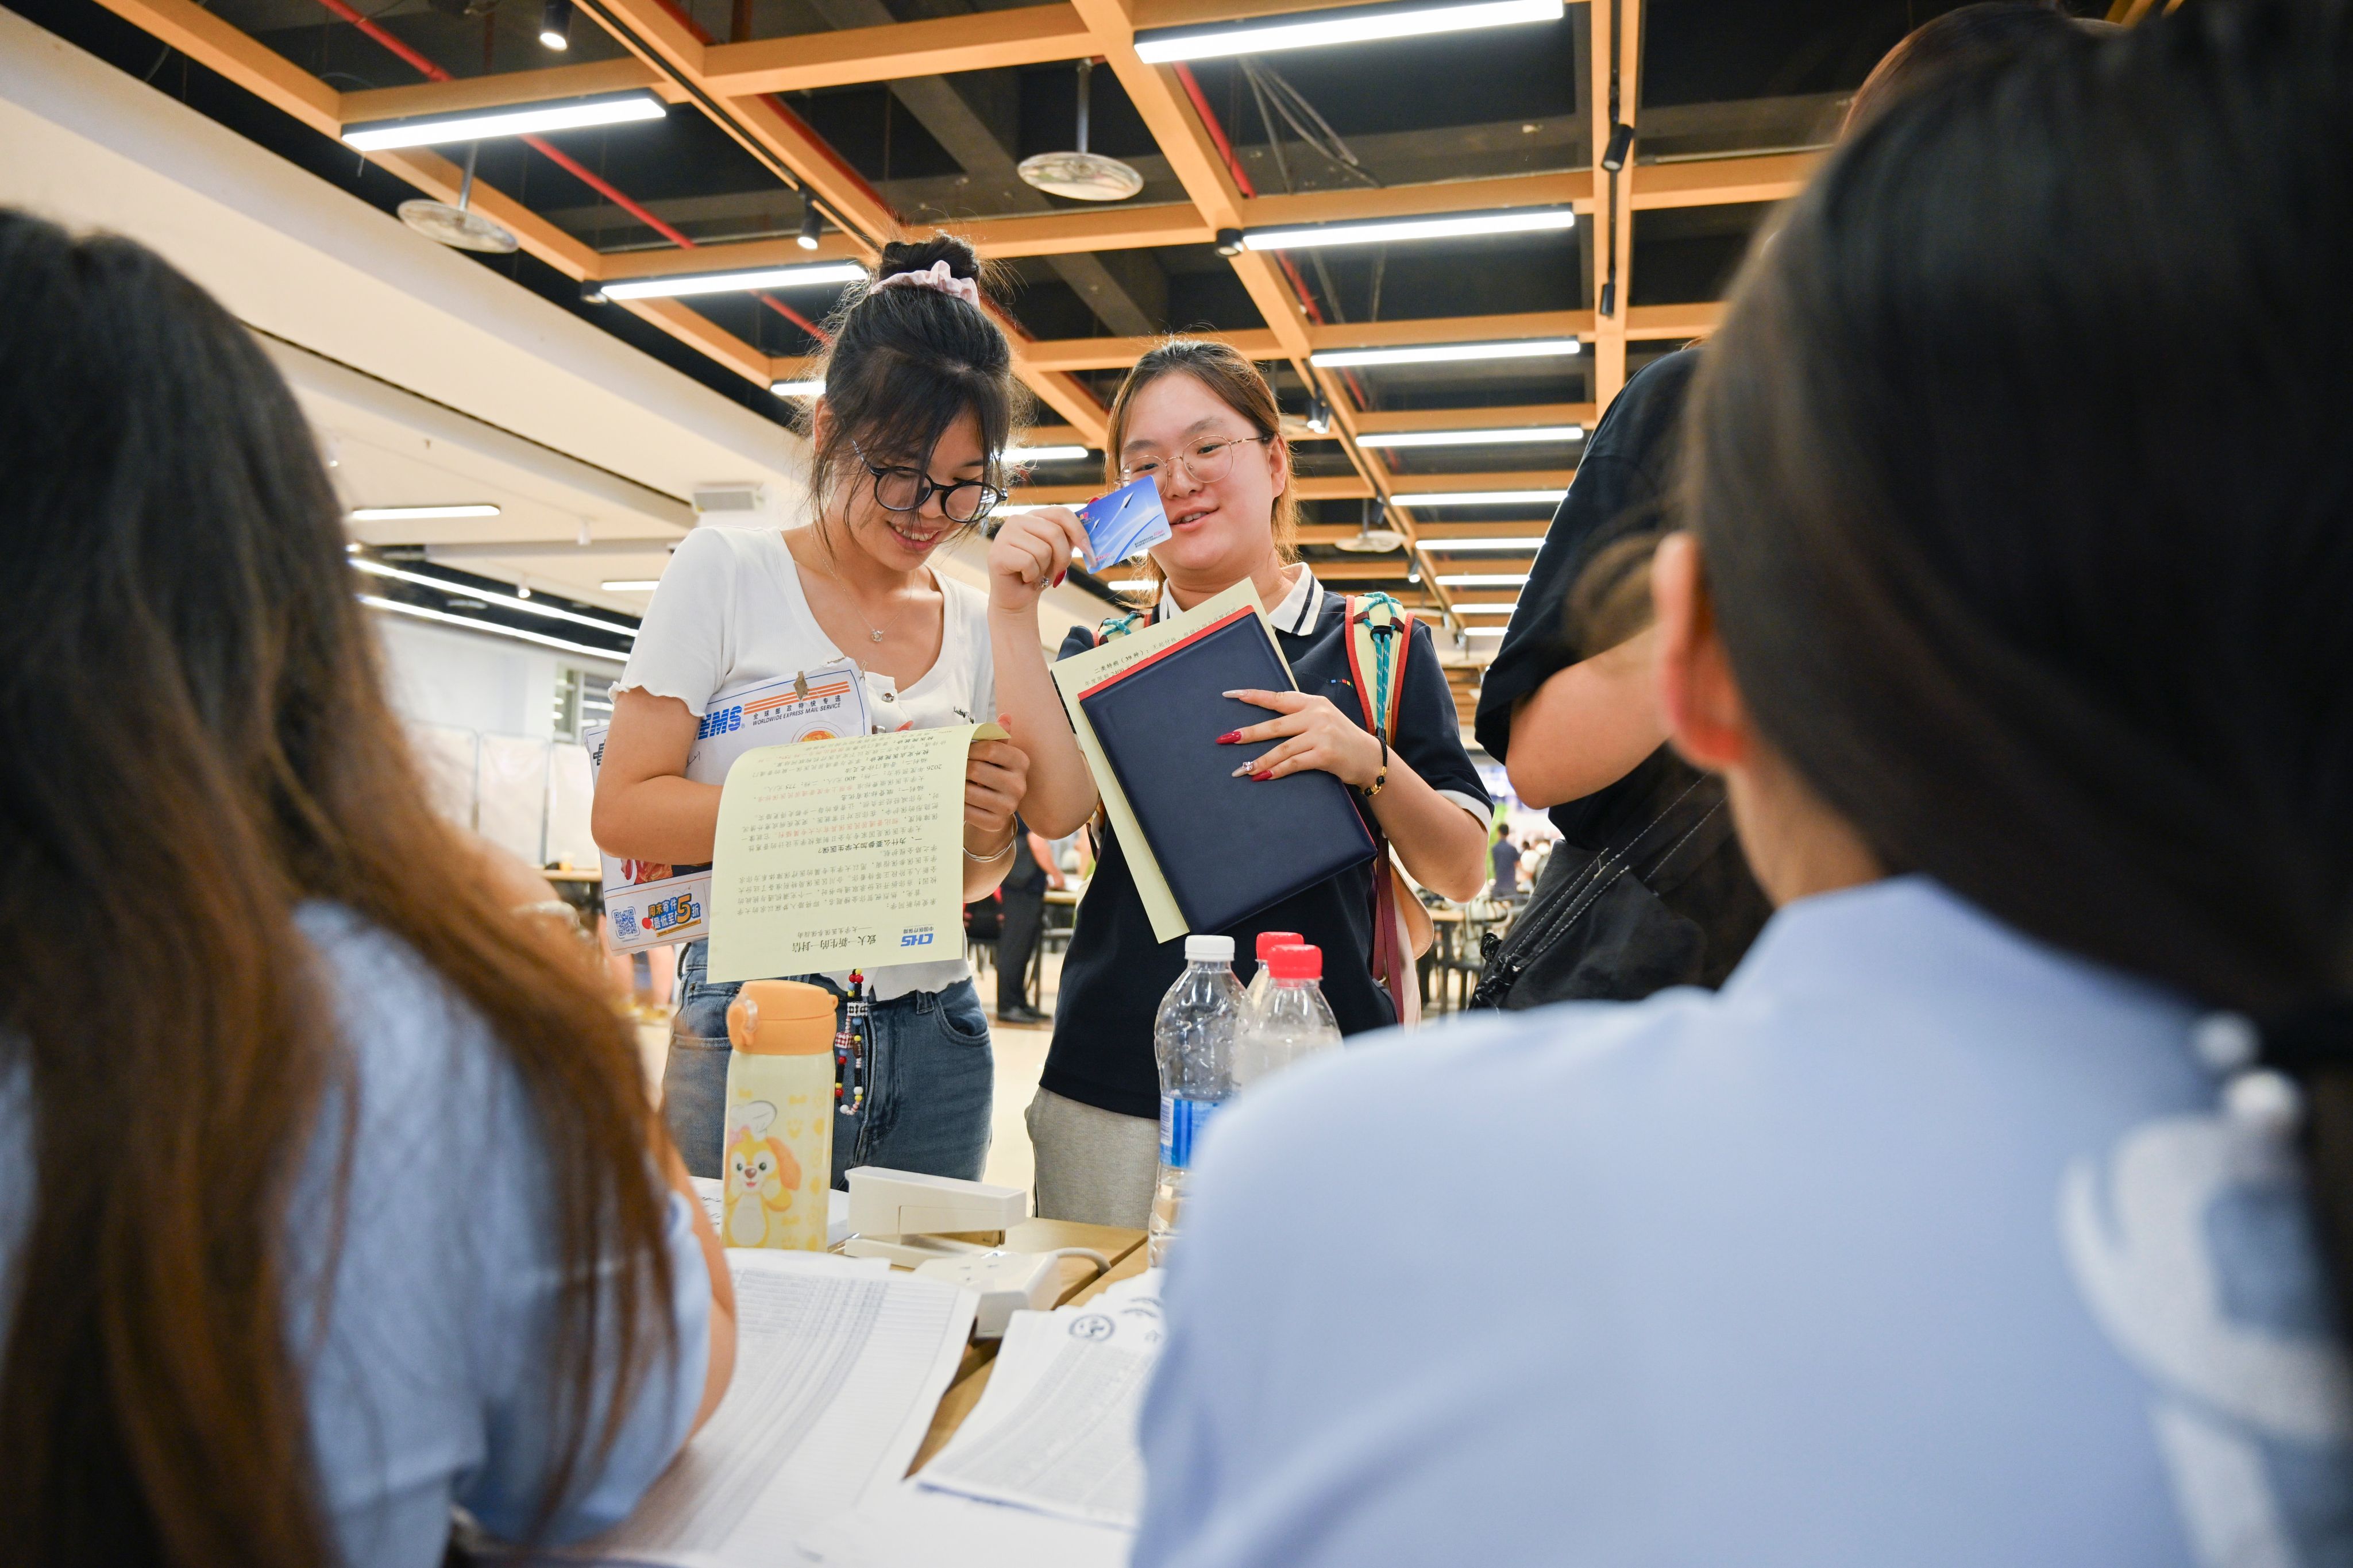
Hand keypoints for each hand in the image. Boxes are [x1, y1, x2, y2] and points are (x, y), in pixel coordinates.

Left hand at [964, 718, 1030, 847]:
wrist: (996, 808)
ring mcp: (1009, 806)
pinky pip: (967, 811)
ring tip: (951, 781)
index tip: (960, 750)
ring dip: (956, 786)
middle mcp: (1020, 785)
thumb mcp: (997, 754)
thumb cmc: (993, 772)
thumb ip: (998, 736)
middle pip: (977, 769)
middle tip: (950, 767)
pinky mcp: (996, 822)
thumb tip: (1005, 717)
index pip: (991, 749)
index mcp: (1021, 762)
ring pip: (969, 791)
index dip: (970, 748)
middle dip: (960, 767)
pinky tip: (954, 798)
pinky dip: (957, 803)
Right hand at [988, 508, 1089, 613]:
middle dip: (1062, 557)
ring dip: (1043, 569)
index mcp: (1033, 516)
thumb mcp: (1058, 553)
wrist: (1016, 598)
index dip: (1079, 531)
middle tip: (1055, 571)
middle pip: (1055, 533)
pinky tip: (1024, 577)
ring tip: (1034, 573)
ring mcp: (1004, 535)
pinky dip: (1032, 576)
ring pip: (1043, 550)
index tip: (1088, 551)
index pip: (1061, 513)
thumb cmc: (1038, 573)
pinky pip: (1028, 563)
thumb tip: (1088, 535)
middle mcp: (1017, 520)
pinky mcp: (997, 554)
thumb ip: (1069, 539)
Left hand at [1219, 689, 1383, 788]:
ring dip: (1258, 760)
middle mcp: (1317, 715)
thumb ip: (1299, 716)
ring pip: (1281, 748)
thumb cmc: (1341, 739)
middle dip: (1247, 734)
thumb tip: (1266, 724)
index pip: (1277, 698)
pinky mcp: (1325, 755)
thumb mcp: (1323, 719)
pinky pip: (1293, 763)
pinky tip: (1262, 776)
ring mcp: (1322, 734)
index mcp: (1313, 702)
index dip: (1253, 696)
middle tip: (1225, 739)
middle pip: (1274, 725)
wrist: (1370, 758)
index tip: (1230, 695)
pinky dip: (1275, 770)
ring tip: (1241, 769)